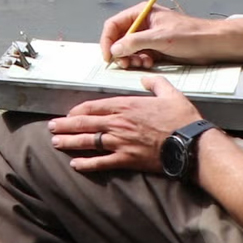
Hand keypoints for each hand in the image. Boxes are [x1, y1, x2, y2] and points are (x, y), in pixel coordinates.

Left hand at [50, 76, 201, 174]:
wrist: (192, 143)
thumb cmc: (182, 118)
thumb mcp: (170, 93)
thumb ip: (155, 83)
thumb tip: (145, 78)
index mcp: (126, 106)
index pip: (93, 107)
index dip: (78, 110)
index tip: (69, 113)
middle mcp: (118, 123)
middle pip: (84, 123)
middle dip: (65, 125)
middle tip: (51, 126)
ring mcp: (120, 142)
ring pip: (88, 141)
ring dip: (69, 142)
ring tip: (55, 143)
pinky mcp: (126, 159)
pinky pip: (101, 162)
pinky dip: (87, 163)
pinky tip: (75, 164)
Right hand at [100, 3, 242, 67]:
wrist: (213, 44)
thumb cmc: (190, 35)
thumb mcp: (159, 38)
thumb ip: (134, 42)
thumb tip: (114, 50)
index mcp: (141, 13)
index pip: (113, 25)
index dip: (107, 40)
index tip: (108, 56)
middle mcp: (142, 24)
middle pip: (119, 38)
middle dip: (121, 52)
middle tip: (126, 64)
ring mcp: (149, 36)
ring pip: (129, 49)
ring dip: (132, 58)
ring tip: (142, 63)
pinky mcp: (156, 48)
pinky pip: (140, 55)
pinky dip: (141, 61)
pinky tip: (150, 63)